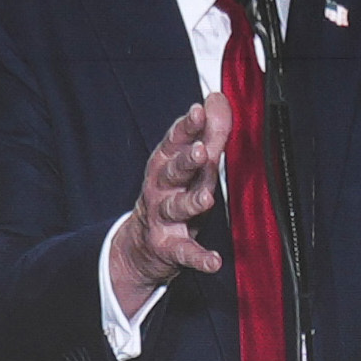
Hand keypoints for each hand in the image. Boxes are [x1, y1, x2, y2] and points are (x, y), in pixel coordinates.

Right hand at [110, 90, 231, 316]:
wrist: (142, 246)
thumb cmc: (173, 194)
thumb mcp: (190, 163)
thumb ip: (209, 133)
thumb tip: (217, 99)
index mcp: (165, 164)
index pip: (174, 141)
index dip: (186, 127)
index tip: (198, 112)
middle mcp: (161, 189)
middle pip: (172, 172)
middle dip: (184, 162)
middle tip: (199, 152)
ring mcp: (163, 219)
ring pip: (176, 208)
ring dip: (191, 203)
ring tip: (206, 200)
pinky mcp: (169, 247)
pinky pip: (185, 252)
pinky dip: (199, 258)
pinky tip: (213, 261)